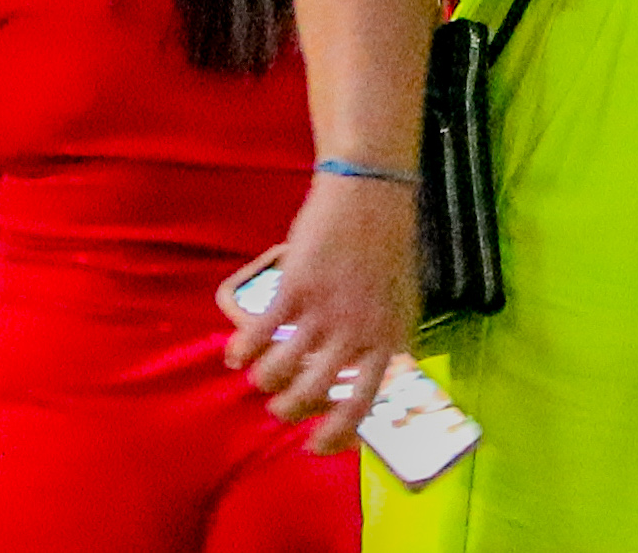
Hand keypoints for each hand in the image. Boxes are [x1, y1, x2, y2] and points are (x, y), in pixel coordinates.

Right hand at [235, 170, 416, 455]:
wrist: (370, 192)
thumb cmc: (388, 245)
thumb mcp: (403, 301)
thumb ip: (387, 343)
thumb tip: (372, 383)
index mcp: (387, 341)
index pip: (360, 408)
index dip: (332, 436)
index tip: (311, 445)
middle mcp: (355, 335)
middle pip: (310, 395)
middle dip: (286, 408)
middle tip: (278, 405)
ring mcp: (323, 312)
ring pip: (277, 372)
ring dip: (261, 381)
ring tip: (258, 375)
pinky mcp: (294, 289)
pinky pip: (257, 337)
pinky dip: (239, 350)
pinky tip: (234, 352)